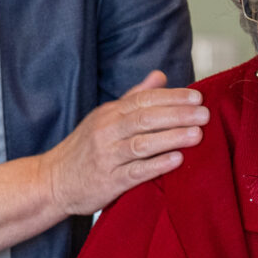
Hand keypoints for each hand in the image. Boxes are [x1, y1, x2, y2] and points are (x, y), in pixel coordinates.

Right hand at [38, 72, 205, 217]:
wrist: (53, 180)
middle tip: (204, 114)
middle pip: (145, 118)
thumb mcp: (104, 117)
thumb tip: (160, 75)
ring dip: (172, 138)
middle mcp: (107, 132)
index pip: (144, 100)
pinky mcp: (108, 182)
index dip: (172, 97)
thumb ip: (134, 97)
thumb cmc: (84, 148)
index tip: (197, 97)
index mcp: (109, 113)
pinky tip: (177, 160)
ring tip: (197, 135)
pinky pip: (135, 172)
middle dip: (177, 115)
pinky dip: (157, 165)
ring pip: (142, 143)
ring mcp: (107, 157)